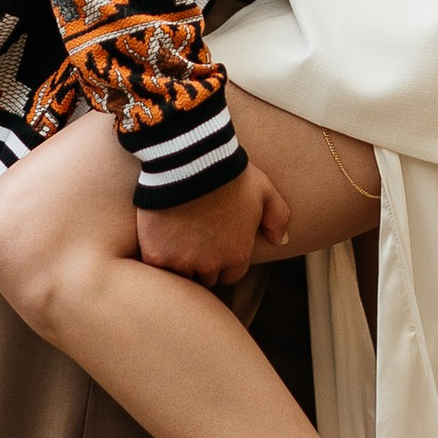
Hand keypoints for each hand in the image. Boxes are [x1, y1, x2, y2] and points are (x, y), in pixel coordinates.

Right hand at [137, 156, 292, 286]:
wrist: (190, 159)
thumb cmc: (229, 173)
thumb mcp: (264, 191)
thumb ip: (278, 218)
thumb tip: (282, 241)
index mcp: (237, 254)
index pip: (230, 274)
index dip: (223, 260)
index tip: (214, 244)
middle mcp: (211, 264)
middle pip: (205, 277)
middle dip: (202, 262)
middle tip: (193, 240)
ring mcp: (181, 261)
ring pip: (180, 276)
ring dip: (178, 263)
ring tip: (173, 241)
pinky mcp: (156, 254)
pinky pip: (156, 267)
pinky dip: (156, 256)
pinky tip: (156, 240)